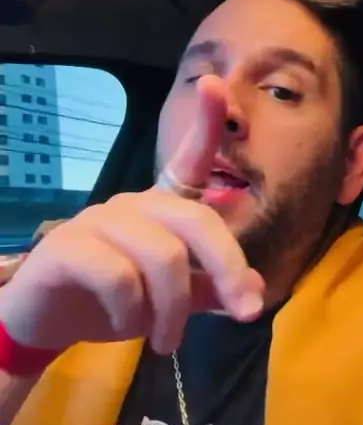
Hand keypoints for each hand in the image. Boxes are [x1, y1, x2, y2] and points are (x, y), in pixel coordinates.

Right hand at [0, 76, 263, 354]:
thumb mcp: (171, 300)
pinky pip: (119, 277)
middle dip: (229, 269)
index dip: (204, 123)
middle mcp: (133, 204)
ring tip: (165, 340)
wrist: (46, 322)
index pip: (188, 160)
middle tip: (246, 315)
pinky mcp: (67, 247)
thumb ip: (210, 291)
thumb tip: (253, 292)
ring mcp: (98, 221)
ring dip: (172, 311)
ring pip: (162, 258)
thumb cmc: (113, 302)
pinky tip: (124, 326)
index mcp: (160, 208)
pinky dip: (131, 314)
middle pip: (195, 221)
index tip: (216, 84)